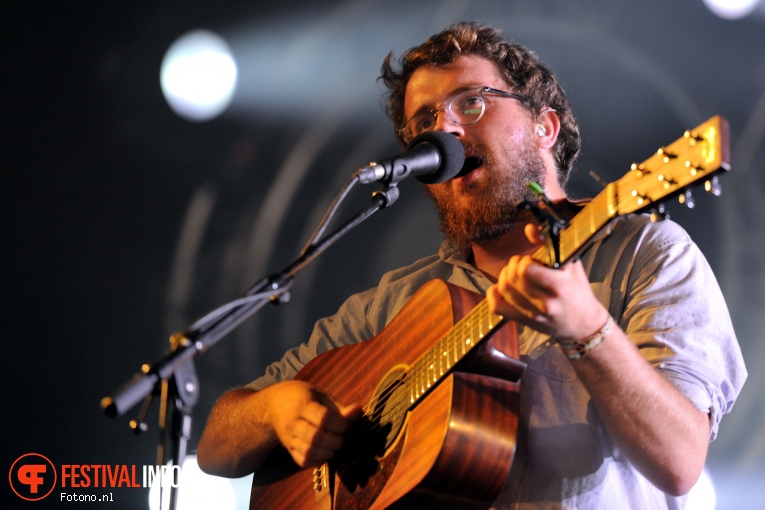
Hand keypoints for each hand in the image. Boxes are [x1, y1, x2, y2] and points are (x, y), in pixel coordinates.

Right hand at [269, 381, 361, 467]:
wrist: (273, 406)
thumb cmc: (302, 397)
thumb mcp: (320, 395)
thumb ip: (338, 406)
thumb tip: (359, 410)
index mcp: (302, 405)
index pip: (323, 418)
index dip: (340, 424)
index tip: (348, 424)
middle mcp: (292, 423)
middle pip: (316, 437)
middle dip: (336, 440)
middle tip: (344, 436)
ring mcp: (288, 439)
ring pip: (309, 452)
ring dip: (329, 452)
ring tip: (336, 444)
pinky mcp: (289, 450)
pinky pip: (303, 461)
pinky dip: (319, 460)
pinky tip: (327, 452)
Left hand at [486, 224, 607, 340]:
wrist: (583, 324)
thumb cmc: (577, 291)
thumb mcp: (571, 264)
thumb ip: (549, 244)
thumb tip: (529, 229)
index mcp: (559, 286)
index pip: (525, 270)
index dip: (524, 261)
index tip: (531, 261)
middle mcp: (545, 302)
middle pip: (512, 278)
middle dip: (513, 266)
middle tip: (521, 265)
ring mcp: (533, 314)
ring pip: (504, 289)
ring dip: (505, 276)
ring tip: (515, 274)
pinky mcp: (523, 321)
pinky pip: (497, 307)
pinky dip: (494, 294)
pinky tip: (501, 288)